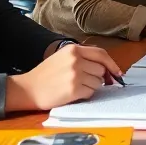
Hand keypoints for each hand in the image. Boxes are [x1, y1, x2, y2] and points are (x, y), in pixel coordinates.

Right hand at [6, 43, 122, 110]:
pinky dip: (85, 95)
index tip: (117, 73)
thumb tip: (108, 69)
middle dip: (97, 77)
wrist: (28, 89)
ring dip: (90, 87)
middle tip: (83, 81)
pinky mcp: (74, 89)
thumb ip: (83, 58)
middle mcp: (76, 60)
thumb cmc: (46, 75)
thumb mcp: (63, 58)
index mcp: (73, 49)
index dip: (112, 64)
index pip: (101, 54)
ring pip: (98, 82)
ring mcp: (75, 75)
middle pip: (101, 70)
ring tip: (74, 86)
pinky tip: (72, 93)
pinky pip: (91, 93)